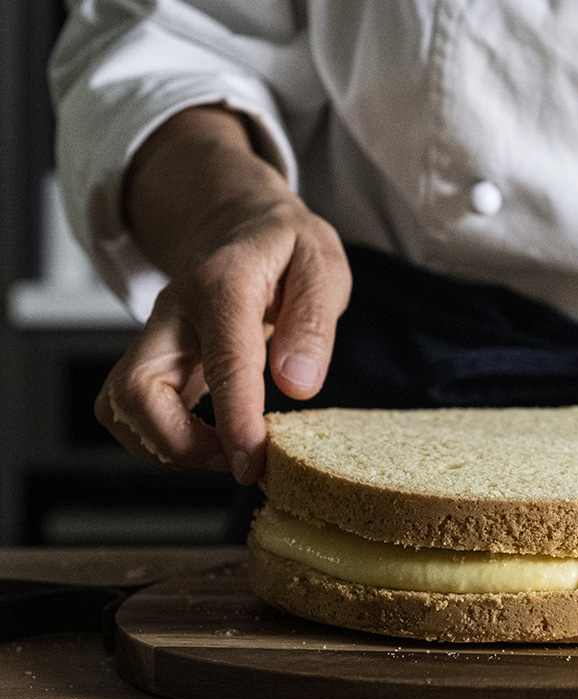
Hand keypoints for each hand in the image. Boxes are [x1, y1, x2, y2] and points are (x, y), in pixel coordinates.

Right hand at [94, 106, 350, 484]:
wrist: (237, 222)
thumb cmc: (284, 245)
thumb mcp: (321, 263)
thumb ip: (312, 322)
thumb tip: (298, 385)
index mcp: (223, 285)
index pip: (222, 362)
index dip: (234, 420)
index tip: (252, 462)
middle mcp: (173, 314)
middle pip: (134, 392)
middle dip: (179, 445)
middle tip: (239, 459)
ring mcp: (155, 339)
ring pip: (121, 408)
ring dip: (167, 448)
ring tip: (227, 452)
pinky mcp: (151, 361)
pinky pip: (132, 411)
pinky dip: (163, 441)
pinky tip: (211, 441)